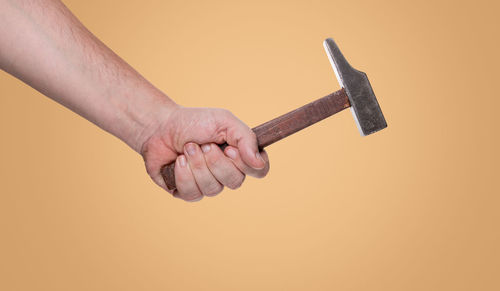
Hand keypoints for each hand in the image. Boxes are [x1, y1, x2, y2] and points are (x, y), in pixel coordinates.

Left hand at [140, 106, 269, 200]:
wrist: (160, 127)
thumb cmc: (193, 122)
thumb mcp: (224, 121)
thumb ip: (246, 138)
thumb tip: (258, 162)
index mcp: (240, 155)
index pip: (259, 170)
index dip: (245, 163)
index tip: (229, 149)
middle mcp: (227, 173)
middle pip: (235, 182)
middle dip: (215, 161)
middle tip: (203, 144)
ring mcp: (209, 185)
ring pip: (213, 189)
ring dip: (197, 165)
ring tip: (187, 148)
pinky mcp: (189, 192)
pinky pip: (193, 193)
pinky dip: (183, 174)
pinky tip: (177, 161)